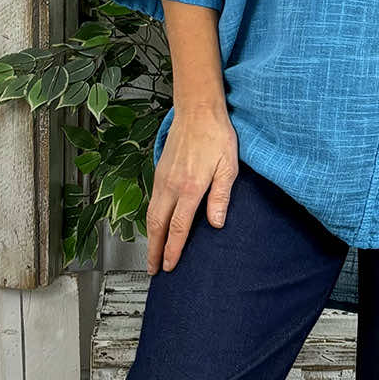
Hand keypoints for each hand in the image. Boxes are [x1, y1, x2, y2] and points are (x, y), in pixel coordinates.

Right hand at [146, 104, 238, 274]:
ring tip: (152, 254)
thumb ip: (221, 197)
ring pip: (151, 215)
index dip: (174, 250)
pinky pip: (152, 202)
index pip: (179, 227)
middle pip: (158, 226)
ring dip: (150, 237)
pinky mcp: (159, 171)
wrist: (197, 111)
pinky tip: (155, 226)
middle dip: (155, 250)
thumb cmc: (216, 136)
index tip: (170, 265)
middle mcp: (172, 186)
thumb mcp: (228, 167)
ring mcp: (162, 178)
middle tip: (154, 268)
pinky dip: (150, 220)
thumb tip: (216, 223)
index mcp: (191, 188)